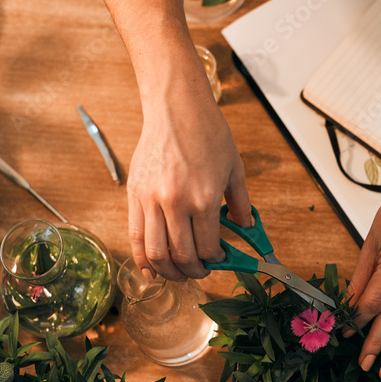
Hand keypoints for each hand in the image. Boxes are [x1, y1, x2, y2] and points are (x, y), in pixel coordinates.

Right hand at [127, 45, 251, 281]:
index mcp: (203, 198)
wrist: (176, 108)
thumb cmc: (208, 134)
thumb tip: (246, 228)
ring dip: (168, 271)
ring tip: (178, 273)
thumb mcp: (234, 169)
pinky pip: (134, 236)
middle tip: (200, 272)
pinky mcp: (134, 195)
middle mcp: (175, 203)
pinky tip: (151, 269)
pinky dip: (141, 259)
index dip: (215, 261)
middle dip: (193, 271)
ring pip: (155, 252)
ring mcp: (151, 200)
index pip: (207, 248)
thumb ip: (242, 203)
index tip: (219, 260)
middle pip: (181, 256)